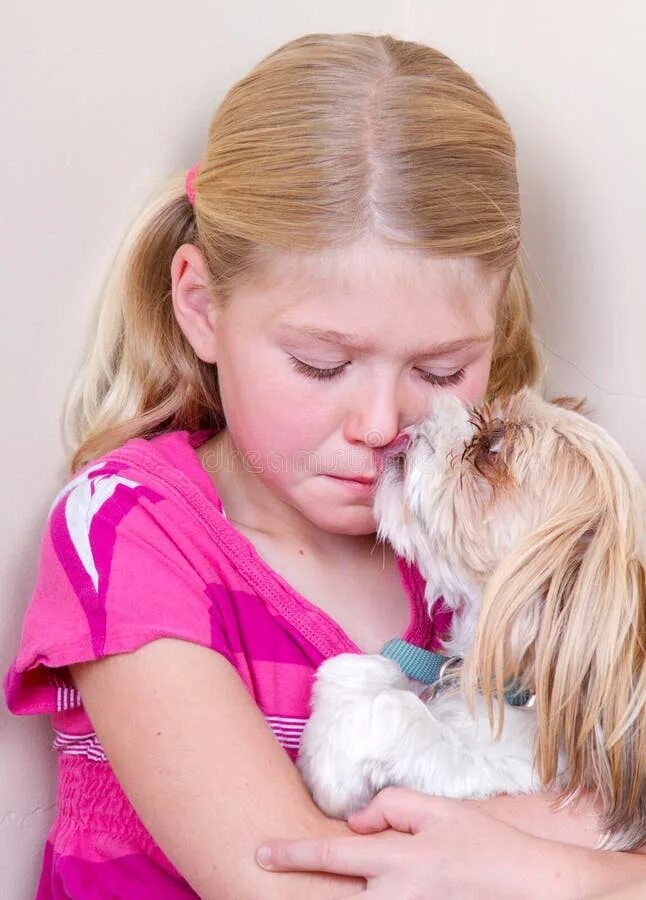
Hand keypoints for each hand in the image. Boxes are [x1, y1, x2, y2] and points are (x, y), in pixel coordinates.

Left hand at [257, 787, 580, 898]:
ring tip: (330, 887)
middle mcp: (396, 897)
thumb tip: (356, 822)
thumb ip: (392, 806)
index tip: (260, 852)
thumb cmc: (488, 844)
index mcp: (397, 858)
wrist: (536, 888)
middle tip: (276, 880)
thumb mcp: (440, 810)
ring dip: (340, 898)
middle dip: (305, 895)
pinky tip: (375, 890)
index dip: (292, 853)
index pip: (331, 853)